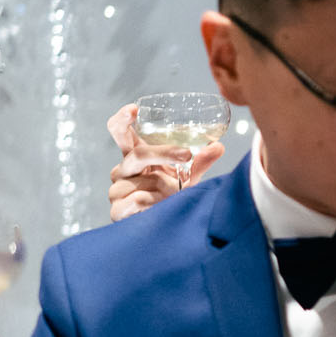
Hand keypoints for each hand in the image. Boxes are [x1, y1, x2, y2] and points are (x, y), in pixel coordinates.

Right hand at [106, 102, 224, 220]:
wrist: (165, 227)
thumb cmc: (172, 194)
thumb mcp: (188, 175)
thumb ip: (201, 161)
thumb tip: (218, 146)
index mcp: (135, 155)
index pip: (119, 132)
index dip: (122, 119)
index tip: (134, 109)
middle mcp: (123, 169)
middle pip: (137, 154)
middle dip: (164, 153)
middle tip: (187, 155)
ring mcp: (117, 189)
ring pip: (145, 181)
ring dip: (167, 188)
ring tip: (173, 196)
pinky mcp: (117, 210)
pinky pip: (138, 201)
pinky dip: (154, 204)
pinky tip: (159, 207)